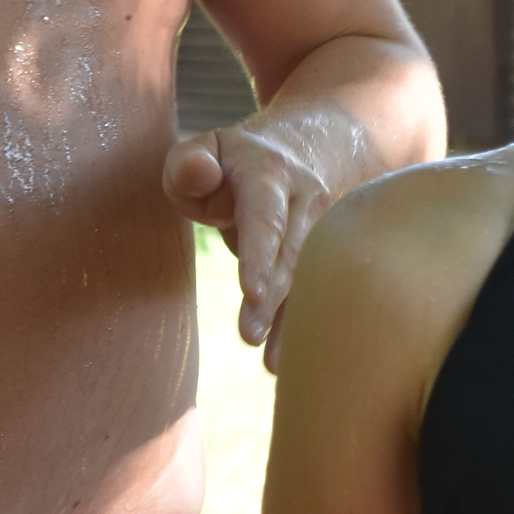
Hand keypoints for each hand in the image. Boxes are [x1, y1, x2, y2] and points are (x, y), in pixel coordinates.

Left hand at [163, 117, 332, 368]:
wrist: (287, 156)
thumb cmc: (226, 164)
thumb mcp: (200, 151)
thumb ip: (188, 164)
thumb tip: (197, 174)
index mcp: (271, 174)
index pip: (265, 217)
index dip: (260, 253)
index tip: (252, 291)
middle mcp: (306, 200)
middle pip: (290, 254)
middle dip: (272, 298)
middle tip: (248, 334)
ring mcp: (323, 229)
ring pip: (307, 279)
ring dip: (289, 321)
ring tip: (271, 363)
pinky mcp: (325, 256)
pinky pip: (312, 294)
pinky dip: (298, 328)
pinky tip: (282, 362)